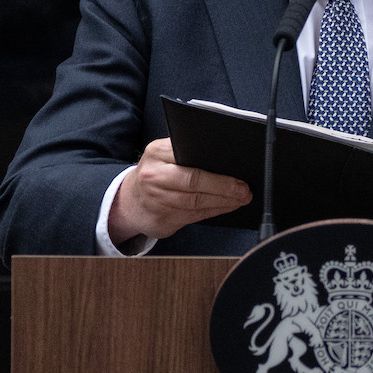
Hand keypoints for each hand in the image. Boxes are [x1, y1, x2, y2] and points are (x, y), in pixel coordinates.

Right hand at [108, 139, 252, 242]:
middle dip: (224, 186)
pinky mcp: (162, 220)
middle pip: (194, 181)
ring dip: (223, 202)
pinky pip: (195, 216)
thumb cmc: (156, 175)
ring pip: (196, 202)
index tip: (238, 170)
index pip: (190, 156)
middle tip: (243, 189)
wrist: (129, 202)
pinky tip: (226, 207)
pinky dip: (214, 211)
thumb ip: (186, 152)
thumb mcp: (163, 155)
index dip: (216, 167)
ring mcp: (156, 200)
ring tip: (240, 198)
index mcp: (156, 152)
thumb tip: (226, 159)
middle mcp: (153, 176)